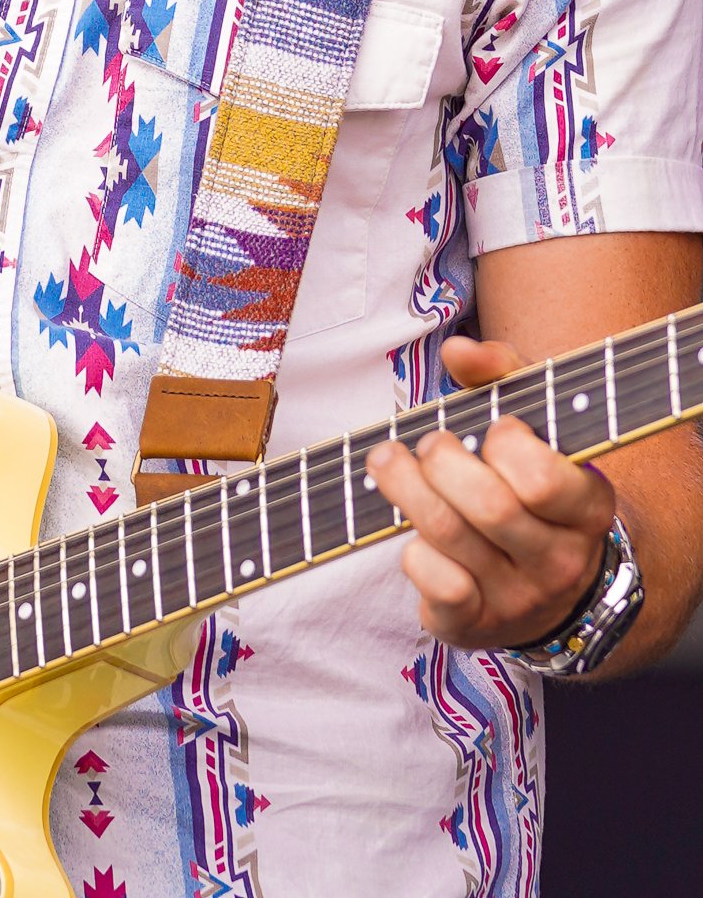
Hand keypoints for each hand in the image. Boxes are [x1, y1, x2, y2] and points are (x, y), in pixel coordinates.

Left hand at [365, 335, 615, 651]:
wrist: (554, 588)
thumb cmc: (531, 486)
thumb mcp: (536, 424)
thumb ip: (502, 374)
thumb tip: (458, 350)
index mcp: (588, 508)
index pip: (544, 479)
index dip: (507, 445)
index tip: (494, 430)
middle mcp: (561, 562)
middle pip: (488, 506)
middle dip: (442, 461)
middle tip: (429, 443)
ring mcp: (520, 600)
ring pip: (451, 538)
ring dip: (406, 489)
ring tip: (387, 460)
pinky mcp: (477, 627)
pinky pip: (439, 588)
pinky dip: (414, 554)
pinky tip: (412, 533)